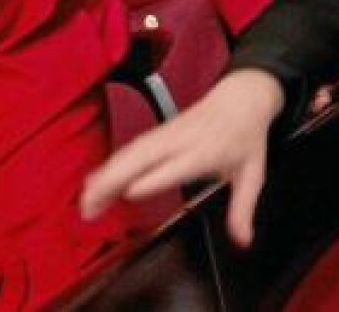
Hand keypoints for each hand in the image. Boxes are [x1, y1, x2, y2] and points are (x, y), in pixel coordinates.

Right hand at [80, 69, 284, 246]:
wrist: (243, 97)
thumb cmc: (246, 137)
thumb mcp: (253, 175)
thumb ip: (243, 209)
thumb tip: (243, 240)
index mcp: (206, 151)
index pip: (176, 164)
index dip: (153, 176)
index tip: (130, 192)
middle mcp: (182, 141)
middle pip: (142, 157)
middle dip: (114, 179)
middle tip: (91, 208)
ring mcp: (167, 134)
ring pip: (130, 152)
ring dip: (104, 174)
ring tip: (85, 201)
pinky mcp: (158, 132)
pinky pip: (129, 147)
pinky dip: (108, 164)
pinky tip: (93, 181)